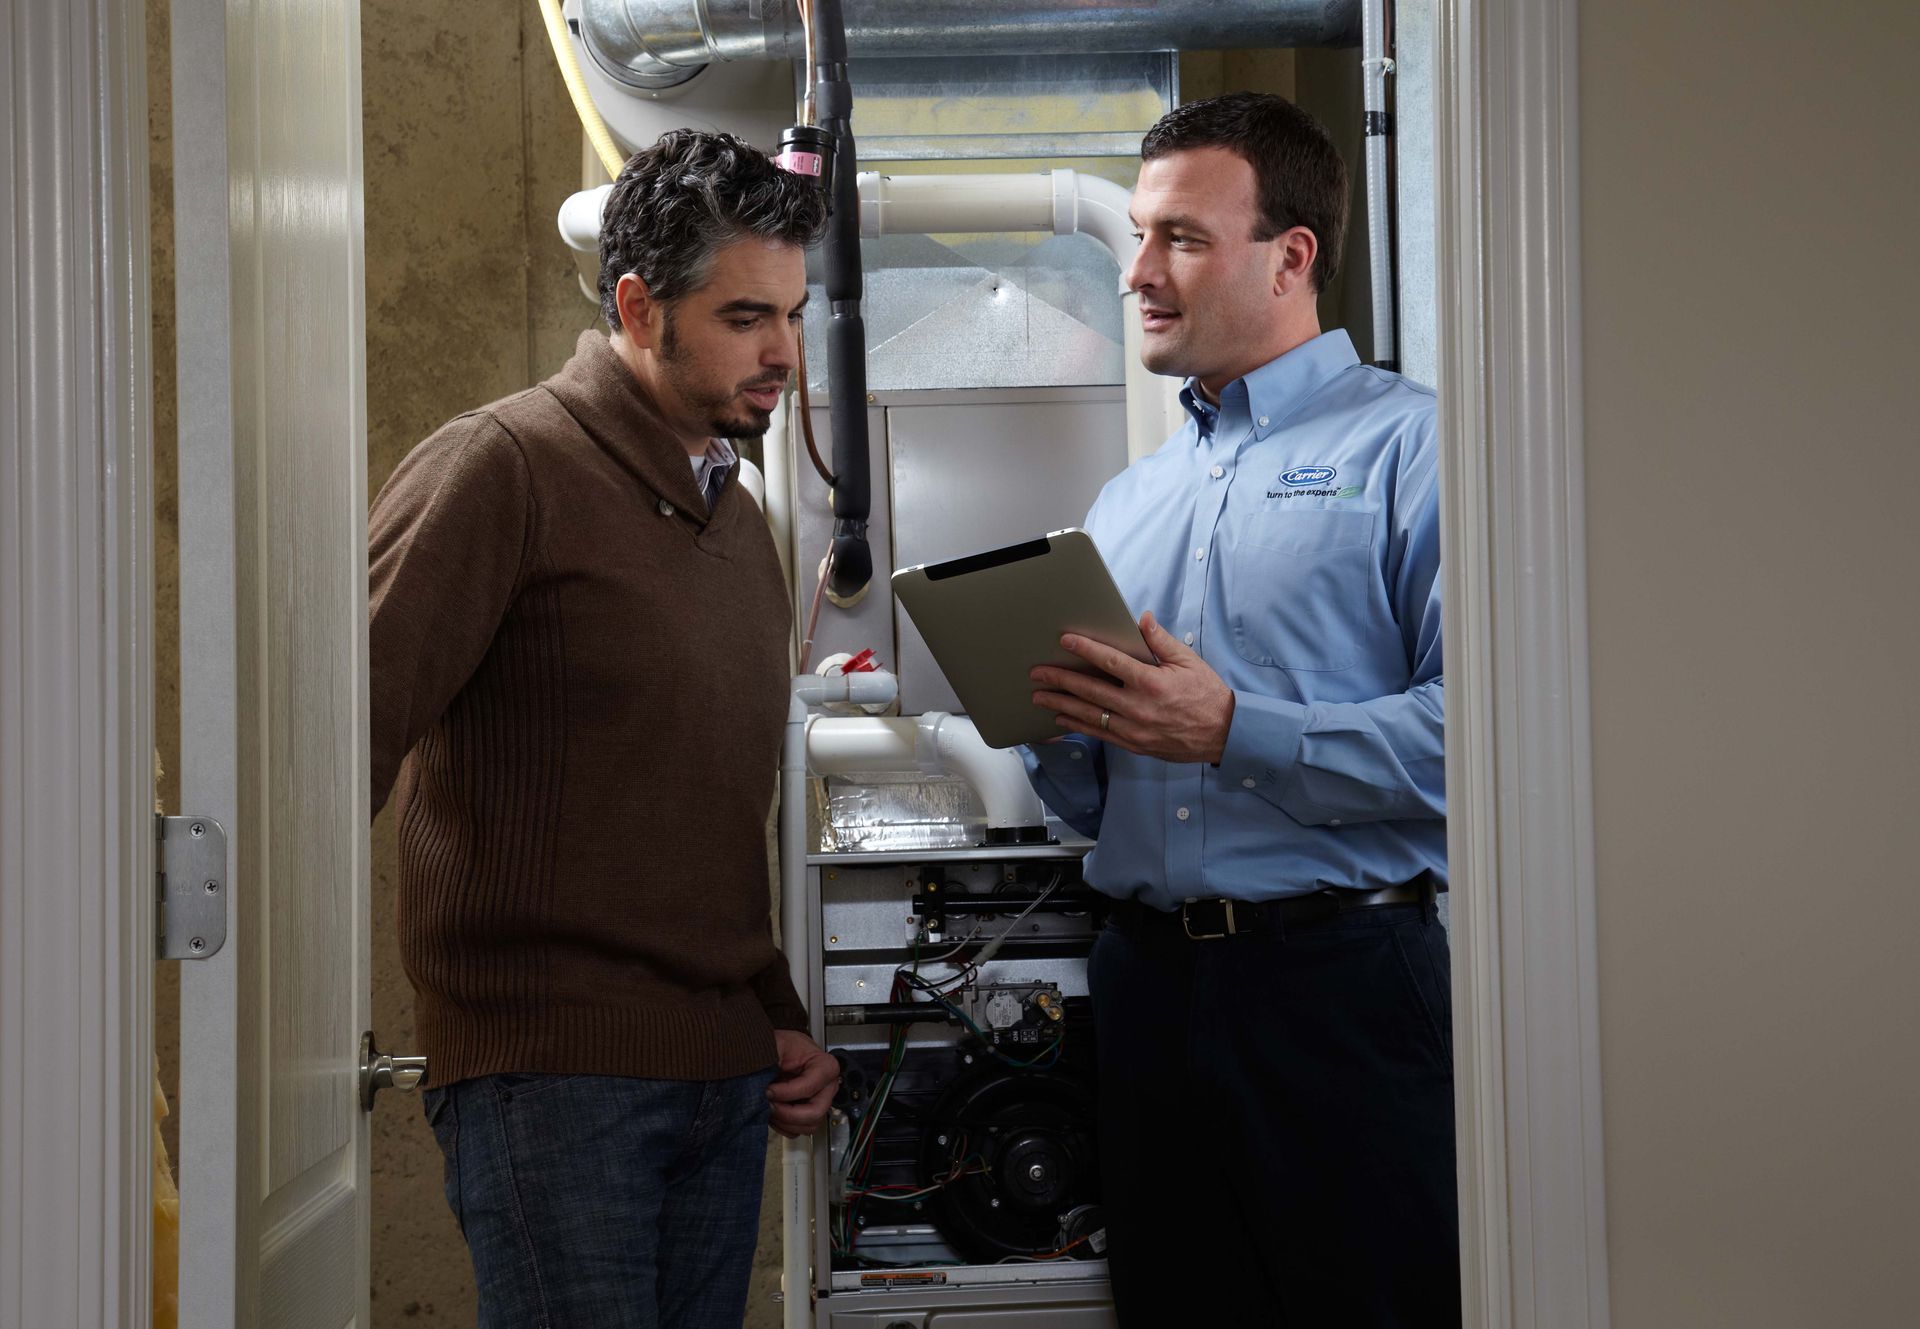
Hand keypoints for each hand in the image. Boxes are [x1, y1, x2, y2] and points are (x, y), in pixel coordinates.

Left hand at [767, 1029, 839, 1137]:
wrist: (776, 1052)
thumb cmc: (781, 1045)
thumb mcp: (777, 1044)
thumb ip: (773, 1060)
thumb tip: (767, 1084)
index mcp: (825, 1066)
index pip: (810, 1087)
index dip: (786, 1092)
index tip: (768, 1090)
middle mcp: (827, 1087)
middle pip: (815, 1112)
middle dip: (787, 1113)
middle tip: (769, 1105)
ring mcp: (820, 1102)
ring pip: (808, 1126)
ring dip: (785, 1121)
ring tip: (769, 1107)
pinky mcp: (809, 1114)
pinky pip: (799, 1131)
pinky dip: (783, 1126)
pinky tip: (773, 1112)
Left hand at [1029, 611, 1235, 764]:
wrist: (1223, 734)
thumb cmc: (1207, 695)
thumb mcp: (1188, 662)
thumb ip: (1161, 641)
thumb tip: (1142, 619)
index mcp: (1151, 683)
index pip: (1110, 662)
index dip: (1085, 650)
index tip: (1065, 641)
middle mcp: (1138, 707)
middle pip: (1090, 691)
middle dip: (1060, 681)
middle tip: (1037, 673)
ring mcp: (1134, 729)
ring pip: (1089, 716)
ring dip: (1061, 705)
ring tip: (1039, 697)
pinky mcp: (1134, 745)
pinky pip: (1100, 734)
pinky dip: (1078, 726)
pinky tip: (1062, 719)